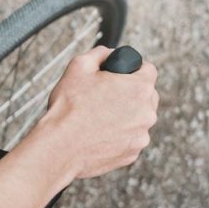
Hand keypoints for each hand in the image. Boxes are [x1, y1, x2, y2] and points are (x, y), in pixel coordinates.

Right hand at [39, 46, 158, 179]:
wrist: (60, 147)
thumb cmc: (68, 108)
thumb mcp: (78, 67)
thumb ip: (100, 54)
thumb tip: (108, 54)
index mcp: (139, 88)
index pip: (148, 70)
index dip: (132, 69)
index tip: (120, 75)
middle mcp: (147, 113)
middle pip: (146, 96)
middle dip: (129, 94)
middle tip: (104, 97)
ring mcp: (141, 136)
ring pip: (138, 119)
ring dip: (124, 116)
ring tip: (97, 118)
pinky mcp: (132, 154)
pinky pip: (130, 139)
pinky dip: (118, 136)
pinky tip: (98, 134)